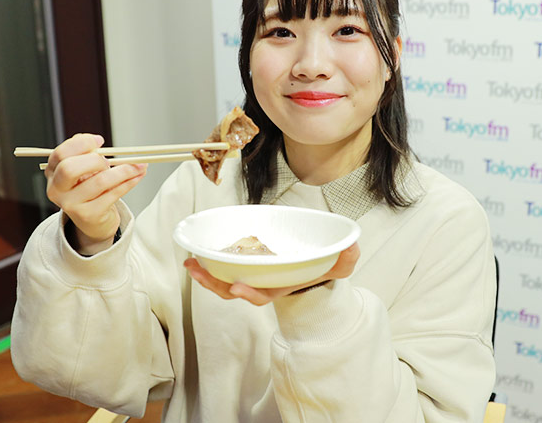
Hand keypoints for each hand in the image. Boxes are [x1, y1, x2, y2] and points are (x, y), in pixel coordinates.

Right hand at [45, 133, 147, 253]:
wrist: (92, 219)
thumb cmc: (89, 188)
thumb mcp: (83, 169)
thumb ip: (87, 154)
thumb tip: (96, 142)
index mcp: (53, 172)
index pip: (60, 154)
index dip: (81, 144)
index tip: (100, 141)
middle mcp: (57, 189)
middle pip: (70, 169)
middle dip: (95, 160)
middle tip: (109, 161)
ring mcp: (71, 205)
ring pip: (99, 181)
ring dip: (124, 170)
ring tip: (138, 166)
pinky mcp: (88, 215)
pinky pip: (113, 194)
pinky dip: (129, 182)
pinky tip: (137, 176)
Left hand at [183, 242, 360, 305]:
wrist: (318, 261)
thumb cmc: (327, 264)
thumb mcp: (342, 262)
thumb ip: (347, 257)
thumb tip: (351, 247)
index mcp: (283, 285)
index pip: (264, 294)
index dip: (250, 294)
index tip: (237, 288)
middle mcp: (265, 282)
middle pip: (236, 290)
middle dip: (215, 284)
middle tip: (198, 272)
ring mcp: (255, 273)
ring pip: (225, 280)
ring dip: (207, 274)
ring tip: (190, 263)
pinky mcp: (248, 260)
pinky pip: (226, 264)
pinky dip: (211, 261)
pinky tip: (198, 250)